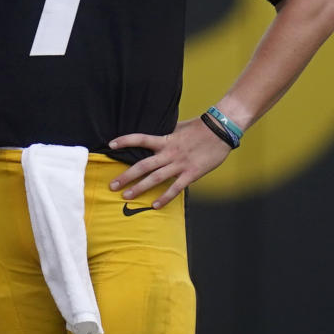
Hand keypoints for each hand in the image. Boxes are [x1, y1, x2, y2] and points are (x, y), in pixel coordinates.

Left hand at [107, 117, 232, 207]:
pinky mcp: (191, 174)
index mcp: (165, 140)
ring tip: (126, 196)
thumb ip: (167, 134)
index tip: (111, 144)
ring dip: (139, 188)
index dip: (125, 141)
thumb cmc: (201, 127)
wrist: (222, 129)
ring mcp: (180, 164)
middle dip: (126, 176)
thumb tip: (155, 138)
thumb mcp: (179, 127)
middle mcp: (169, 153)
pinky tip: (155, 205)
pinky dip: (165, 198)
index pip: (140, 139)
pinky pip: (176, 188)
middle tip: (112, 185)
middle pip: (143, 165)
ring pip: (155, 178)